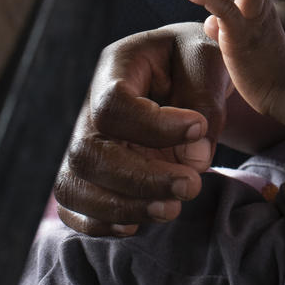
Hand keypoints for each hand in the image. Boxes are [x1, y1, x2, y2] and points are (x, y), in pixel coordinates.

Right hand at [52, 23, 228, 235]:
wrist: (185, 73)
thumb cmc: (197, 62)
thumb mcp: (211, 61)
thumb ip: (206, 101)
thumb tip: (194, 159)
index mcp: (116, 65)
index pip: (112, 105)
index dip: (153, 126)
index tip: (199, 128)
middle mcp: (87, 104)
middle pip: (86, 152)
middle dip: (140, 179)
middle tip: (191, 186)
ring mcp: (82, 140)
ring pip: (73, 185)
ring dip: (123, 207)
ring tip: (172, 209)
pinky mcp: (85, 173)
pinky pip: (73, 207)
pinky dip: (104, 223)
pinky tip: (143, 220)